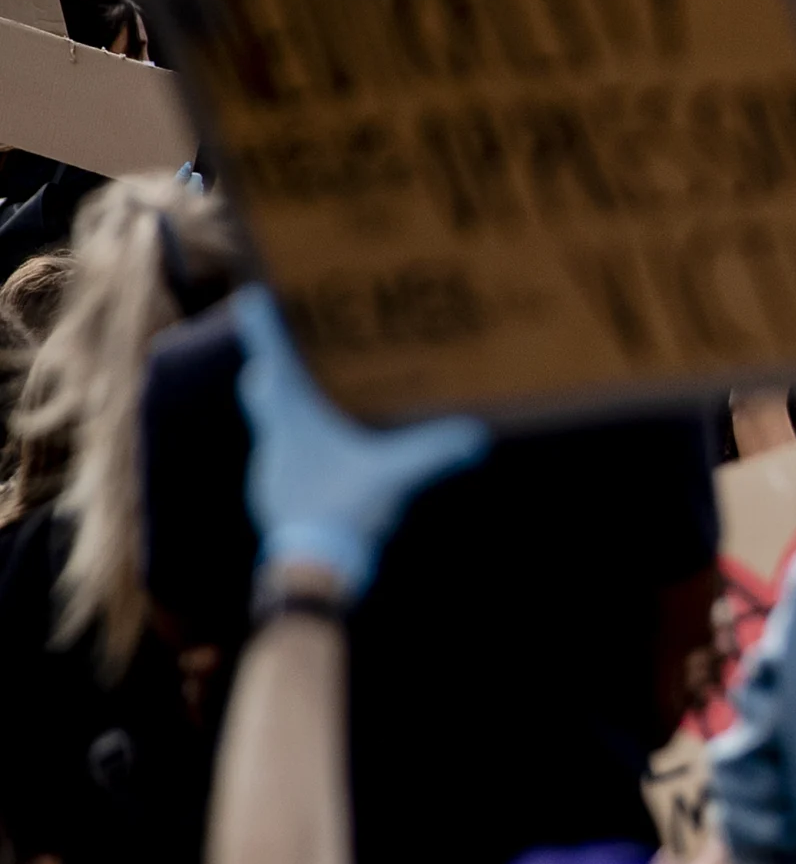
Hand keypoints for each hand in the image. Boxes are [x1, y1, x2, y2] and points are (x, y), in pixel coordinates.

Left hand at [233, 290, 487, 602]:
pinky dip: (297, 447)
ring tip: (315, 402)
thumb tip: (476, 435)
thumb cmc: (343, 511)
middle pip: (261, 389)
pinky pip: (282, 457)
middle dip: (272, 367)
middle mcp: (273, 438)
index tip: (252, 296)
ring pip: (270, 424)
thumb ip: (433, 452)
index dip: (262, 327)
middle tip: (288, 351)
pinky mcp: (274, 493)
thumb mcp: (394, 477)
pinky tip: (324, 459)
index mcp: (294, 421)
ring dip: (286, 409)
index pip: (272, 361)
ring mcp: (269, 468)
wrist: (311, 567)